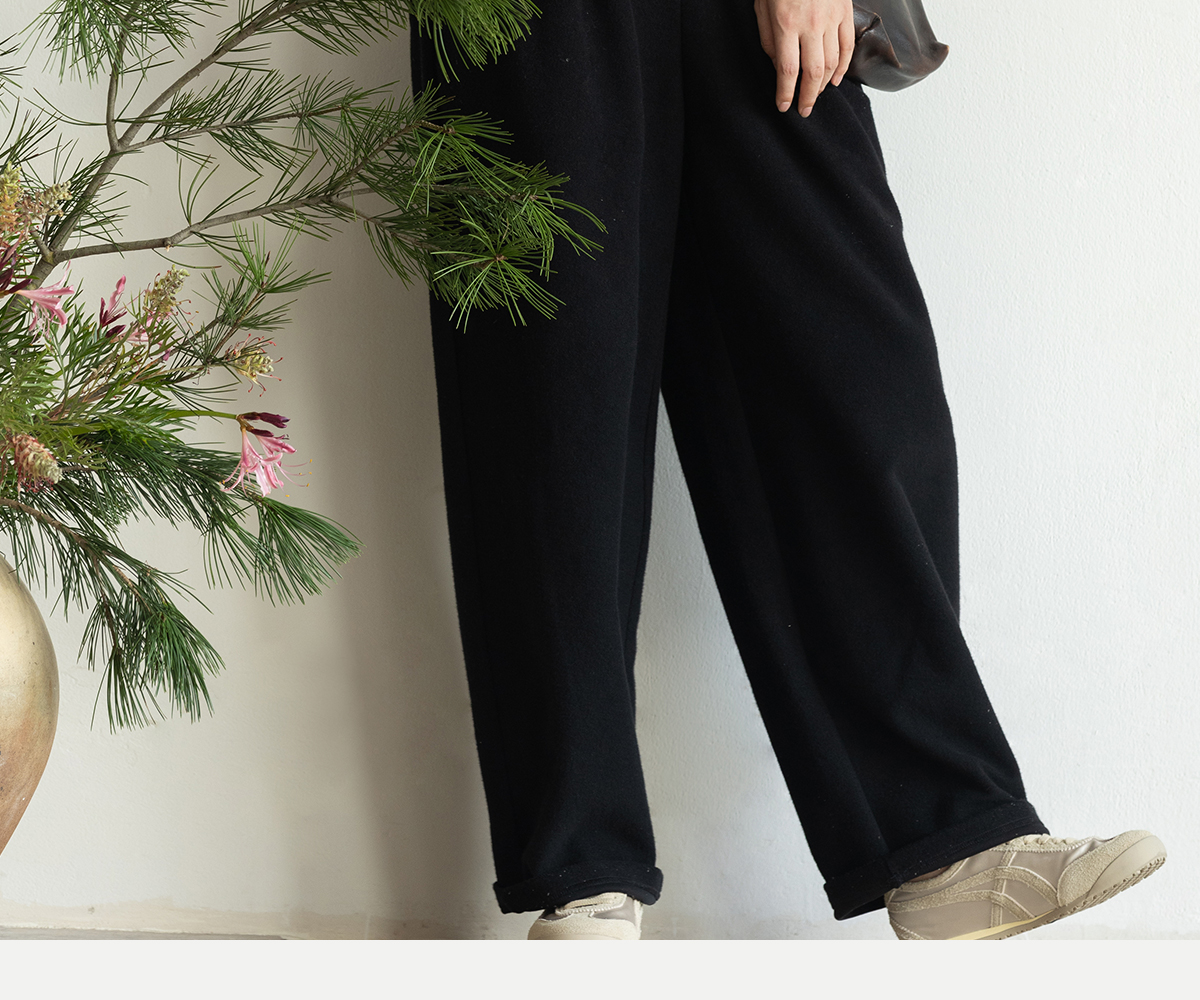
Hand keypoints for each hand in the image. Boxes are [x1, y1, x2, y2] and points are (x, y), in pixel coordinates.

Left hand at [754, 0, 855, 116]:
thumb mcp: (762, 8)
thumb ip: (769, 39)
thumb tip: (777, 67)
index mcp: (787, 24)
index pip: (787, 70)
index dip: (785, 93)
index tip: (783, 106)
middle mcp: (811, 24)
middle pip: (813, 72)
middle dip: (807, 96)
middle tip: (803, 110)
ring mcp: (831, 18)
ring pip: (832, 62)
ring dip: (824, 85)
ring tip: (816, 96)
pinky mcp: (845, 12)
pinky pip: (847, 46)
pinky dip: (843, 67)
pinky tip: (835, 79)